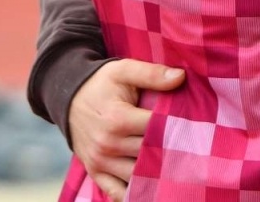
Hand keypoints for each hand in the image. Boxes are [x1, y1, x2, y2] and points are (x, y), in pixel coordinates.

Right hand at [67, 59, 185, 200]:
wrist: (68, 98)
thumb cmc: (100, 84)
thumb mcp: (124, 70)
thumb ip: (152, 74)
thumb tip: (181, 77)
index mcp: (118, 119)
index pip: (157, 128)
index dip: (176, 125)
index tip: (191, 122)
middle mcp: (108, 144)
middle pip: (150, 153)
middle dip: (170, 148)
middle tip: (189, 144)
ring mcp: (100, 161)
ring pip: (138, 176)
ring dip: (156, 171)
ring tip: (175, 163)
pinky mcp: (95, 172)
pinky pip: (116, 192)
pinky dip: (133, 192)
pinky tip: (151, 185)